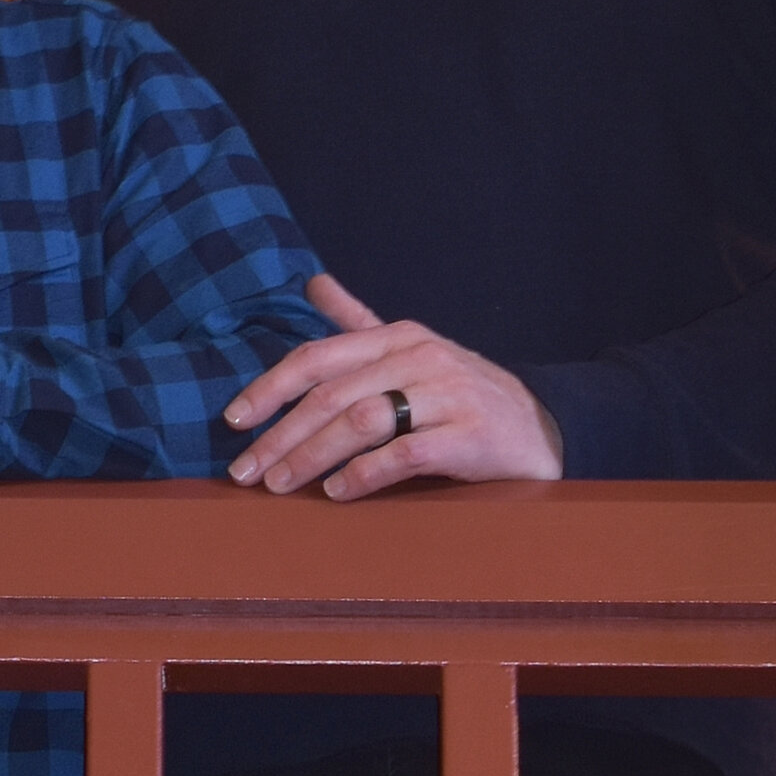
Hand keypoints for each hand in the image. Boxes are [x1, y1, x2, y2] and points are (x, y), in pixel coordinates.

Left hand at [223, 271, 564, 499]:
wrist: (542, 427)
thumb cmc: (462, 391)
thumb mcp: (412, 349)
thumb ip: (358, 322)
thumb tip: (312, 282)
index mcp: (398, 336)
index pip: (318, 356)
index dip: (270, 387)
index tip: (233, 420)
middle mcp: (419, 357)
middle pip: (331, 395)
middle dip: (280, 435)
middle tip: (245, 472)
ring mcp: (447, 395)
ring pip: (361, 423)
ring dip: (311, 457)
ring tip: (280, 485)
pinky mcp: (470, 436)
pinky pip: (404, 455)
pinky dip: (364, 475)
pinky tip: (338, 493)